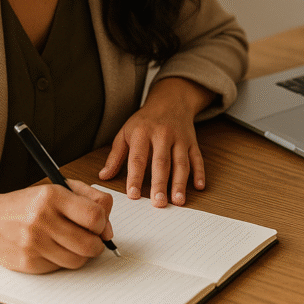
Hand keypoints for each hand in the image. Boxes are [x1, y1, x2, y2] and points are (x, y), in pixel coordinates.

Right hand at [0, 180, 113, 273]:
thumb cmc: (27, 204)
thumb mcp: (58, 188)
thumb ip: (89, 198)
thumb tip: (108, 227)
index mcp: (52, 196)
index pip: (94, 215)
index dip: (103, 223)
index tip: (100, 225)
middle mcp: (42, 219)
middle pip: (89, 243)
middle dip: (97, 243)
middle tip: (91, 238)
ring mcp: (34, 243)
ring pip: (78, 260)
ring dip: (82, 254)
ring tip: (73, 243)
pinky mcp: (29, 262)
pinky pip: (61, 268)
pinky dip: (63, 261)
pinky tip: (54, 249)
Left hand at [98, 77, 214, 206]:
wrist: (171, 100)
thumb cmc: (144, 121)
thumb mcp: (125, 132)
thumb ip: (115, 155)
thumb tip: (103, 176)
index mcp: (142, 133)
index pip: (138, 158)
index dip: (135, 177)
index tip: (133, 195)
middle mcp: (162, 135)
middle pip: (161, 162)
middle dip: (160, 184)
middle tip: (158, 203)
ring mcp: (180, 138)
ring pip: (181, 162)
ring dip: (180, 182)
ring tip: (178, 201)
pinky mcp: (192, 142)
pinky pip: (197, 158)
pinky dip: (199, 172)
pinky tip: (199, 187)